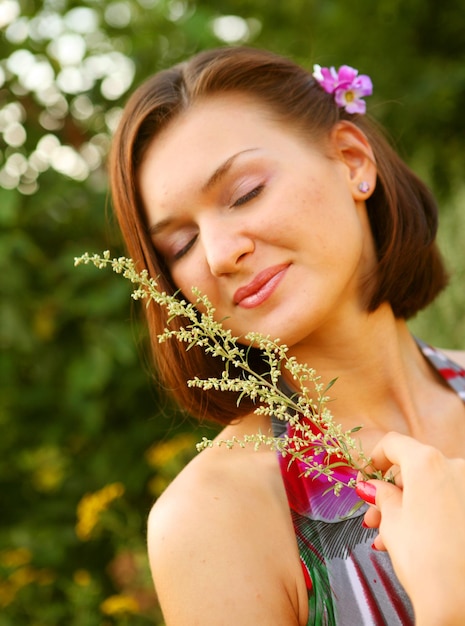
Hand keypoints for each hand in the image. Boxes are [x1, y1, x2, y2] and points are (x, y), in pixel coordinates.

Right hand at [356, 432, 464, 625]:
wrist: (459, 600)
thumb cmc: (423, 557)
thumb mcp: (391, 520)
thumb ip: (381, 495)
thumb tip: (374, 487)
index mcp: (427, 462)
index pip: (393, 443)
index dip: (374, 458)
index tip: (366, 475)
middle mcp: (454, 467)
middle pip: (413, 468)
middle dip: (390, 492)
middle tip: (372, 514)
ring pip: (430, 489)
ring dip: (407, 507)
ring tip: (386, 536)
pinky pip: (448, 502)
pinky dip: (428, 514)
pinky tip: (410, 539)